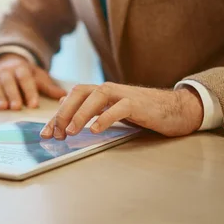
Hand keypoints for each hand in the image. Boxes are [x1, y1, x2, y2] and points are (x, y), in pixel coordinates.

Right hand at [0, 54, 66, 109]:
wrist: (7, 63)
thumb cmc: (25, 75)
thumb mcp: (38, 77)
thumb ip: (48, 87)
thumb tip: (63, 96)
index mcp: (21, 67)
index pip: (25, 78)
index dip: (29, 91)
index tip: (33, 104)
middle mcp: (6, 70)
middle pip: (8, 81)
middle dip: (12, 94)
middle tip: (16, 107)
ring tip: (2, 108)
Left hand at [40, 82, 203, 138]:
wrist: (176, 109)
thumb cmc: (143, 111)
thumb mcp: (111, 108)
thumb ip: (88, 106)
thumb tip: (62, 104)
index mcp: (100, 92)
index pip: (72, 98)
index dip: (57, 115)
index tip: (46, 134)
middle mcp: (109, 90)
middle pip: (79, 92)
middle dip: (64, 113)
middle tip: (55, 133)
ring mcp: (124, 94)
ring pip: (96, 97)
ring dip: (80, 114)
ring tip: (70, 132)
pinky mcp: (138, 104)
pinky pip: (119, 108)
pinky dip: (105, 118)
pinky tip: (95, 130)